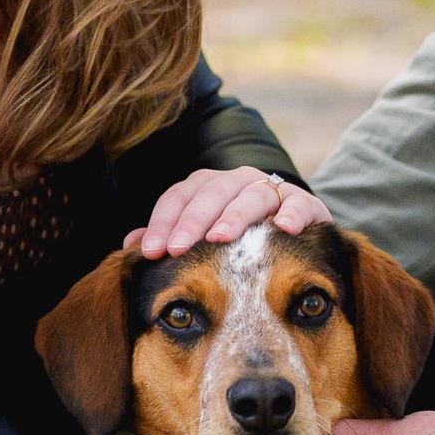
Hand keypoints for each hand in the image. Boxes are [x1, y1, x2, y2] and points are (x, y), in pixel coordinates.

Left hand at [124, 167, 330, 257]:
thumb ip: (168, 239)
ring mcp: (272, 190)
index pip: (178, 198)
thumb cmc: (237, 243)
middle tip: (177, 249)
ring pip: (251, 195)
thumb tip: (129, 247)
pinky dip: (291, 213)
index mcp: (206, 188)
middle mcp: (237, 182)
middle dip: (192, 222)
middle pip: (210, 194)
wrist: (292, 232)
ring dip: (235, 216)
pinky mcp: (304, 203)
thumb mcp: (200, 240)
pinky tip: (284, 230)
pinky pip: (298, 203)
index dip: (163, 223)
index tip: (152, 253)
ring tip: (220, 238)